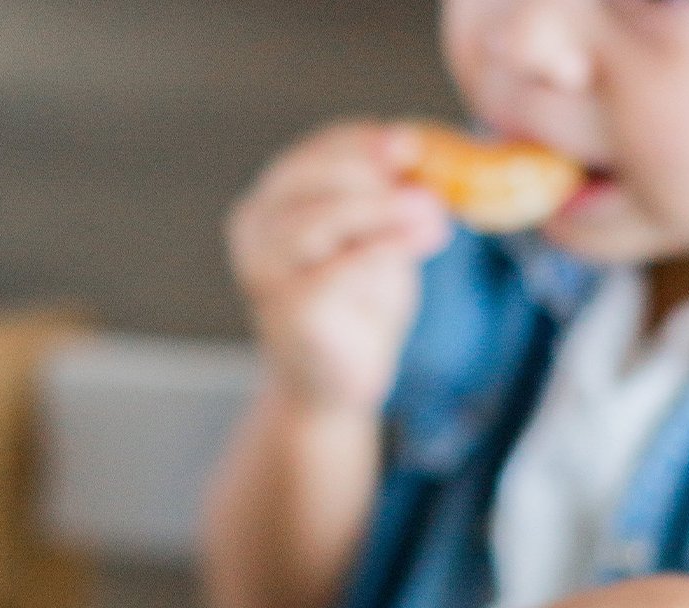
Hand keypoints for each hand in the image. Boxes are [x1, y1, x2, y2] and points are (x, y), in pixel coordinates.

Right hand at [227, 122, 451, 413]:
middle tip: (428, 181)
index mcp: (274, 198)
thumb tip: (427, 163)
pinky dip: (385, 248)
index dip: (368, 142)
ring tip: (432, 212)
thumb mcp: (378, 238)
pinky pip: (340, 268)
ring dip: (383, 208)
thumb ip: (391, 201)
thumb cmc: (356, 307)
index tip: (414, 144)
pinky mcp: (287, 308)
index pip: (320, 151)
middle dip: (375, 171)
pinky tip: (421, 239)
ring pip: (322, 217)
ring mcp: (265, 268)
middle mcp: (256, 227)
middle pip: (315, 176)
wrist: (333, 384)